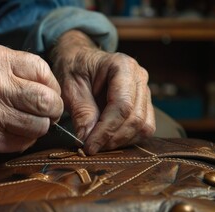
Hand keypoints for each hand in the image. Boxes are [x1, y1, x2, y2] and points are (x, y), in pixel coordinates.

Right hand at [0, 44, 62, 155]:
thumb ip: (13, 68)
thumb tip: (43, 85)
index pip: (43, 71)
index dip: (52, 85)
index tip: (49, 92)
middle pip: (47, 102)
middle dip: (54, 109)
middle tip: (49, 112)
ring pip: (38, 126)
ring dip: (40, 127)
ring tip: (30, 124)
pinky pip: (21, 143)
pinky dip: (24, 140)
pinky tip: (15, 133)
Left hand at [50, 30, 154, 154]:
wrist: (79, 59)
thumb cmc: (73, 68)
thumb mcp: (70, 87)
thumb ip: (81, 112)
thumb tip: (87, 138)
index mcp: (122, 66)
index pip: (122, 106)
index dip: (106, 131)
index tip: (89, 146)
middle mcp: (139, 77)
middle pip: (136, 118)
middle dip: (113, 138)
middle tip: (91, 148)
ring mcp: (144, 91)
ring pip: (143, 126)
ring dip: (121, 141)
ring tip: (98, 144)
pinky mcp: (143, 104)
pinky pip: (143, 128)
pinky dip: (126, 138)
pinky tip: (107, 139)